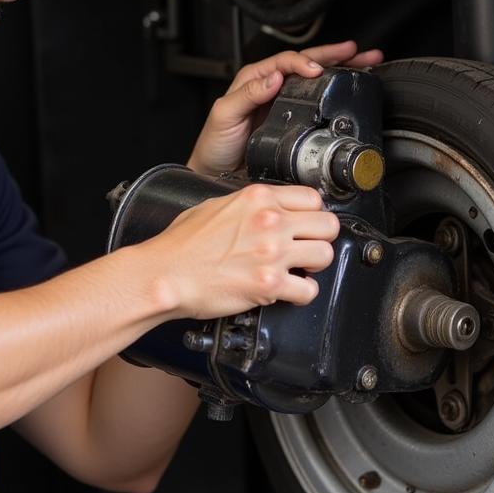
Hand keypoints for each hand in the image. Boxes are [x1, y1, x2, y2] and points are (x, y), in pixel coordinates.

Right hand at [142, 182, 338, 319]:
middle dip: (319, 238)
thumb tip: (267, 209)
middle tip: (306, 248)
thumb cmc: (181, 245)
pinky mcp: (270, 284)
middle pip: (328, 226)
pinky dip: (301, 294)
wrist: (165, 275)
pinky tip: (287, 291)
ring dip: (314, 266)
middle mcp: (270, 221)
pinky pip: (309, 291)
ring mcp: (272, 253)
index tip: (306, 224)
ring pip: (325, 256)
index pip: (313, 198)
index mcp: (258, 198)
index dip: (312, 214)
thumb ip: (249, 204)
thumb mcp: (215, 205)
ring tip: (297, 270)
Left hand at [187, 41, 382, 177]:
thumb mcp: (226, 114)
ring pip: (316, 79)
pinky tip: (349, 90)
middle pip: (307, 63)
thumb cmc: (215, 144)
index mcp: (256, 79)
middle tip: (357, 51)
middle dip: (334, 55)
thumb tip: (275, 78)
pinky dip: (335, 92)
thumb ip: (248, 94)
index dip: (304, 62)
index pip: (286, 61)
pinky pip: (317, 101)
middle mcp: (272, 87)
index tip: (318, 70)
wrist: (216, 173)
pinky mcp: (293, 121)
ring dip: (341, 68)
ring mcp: (284, 103)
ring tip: (364, 62)